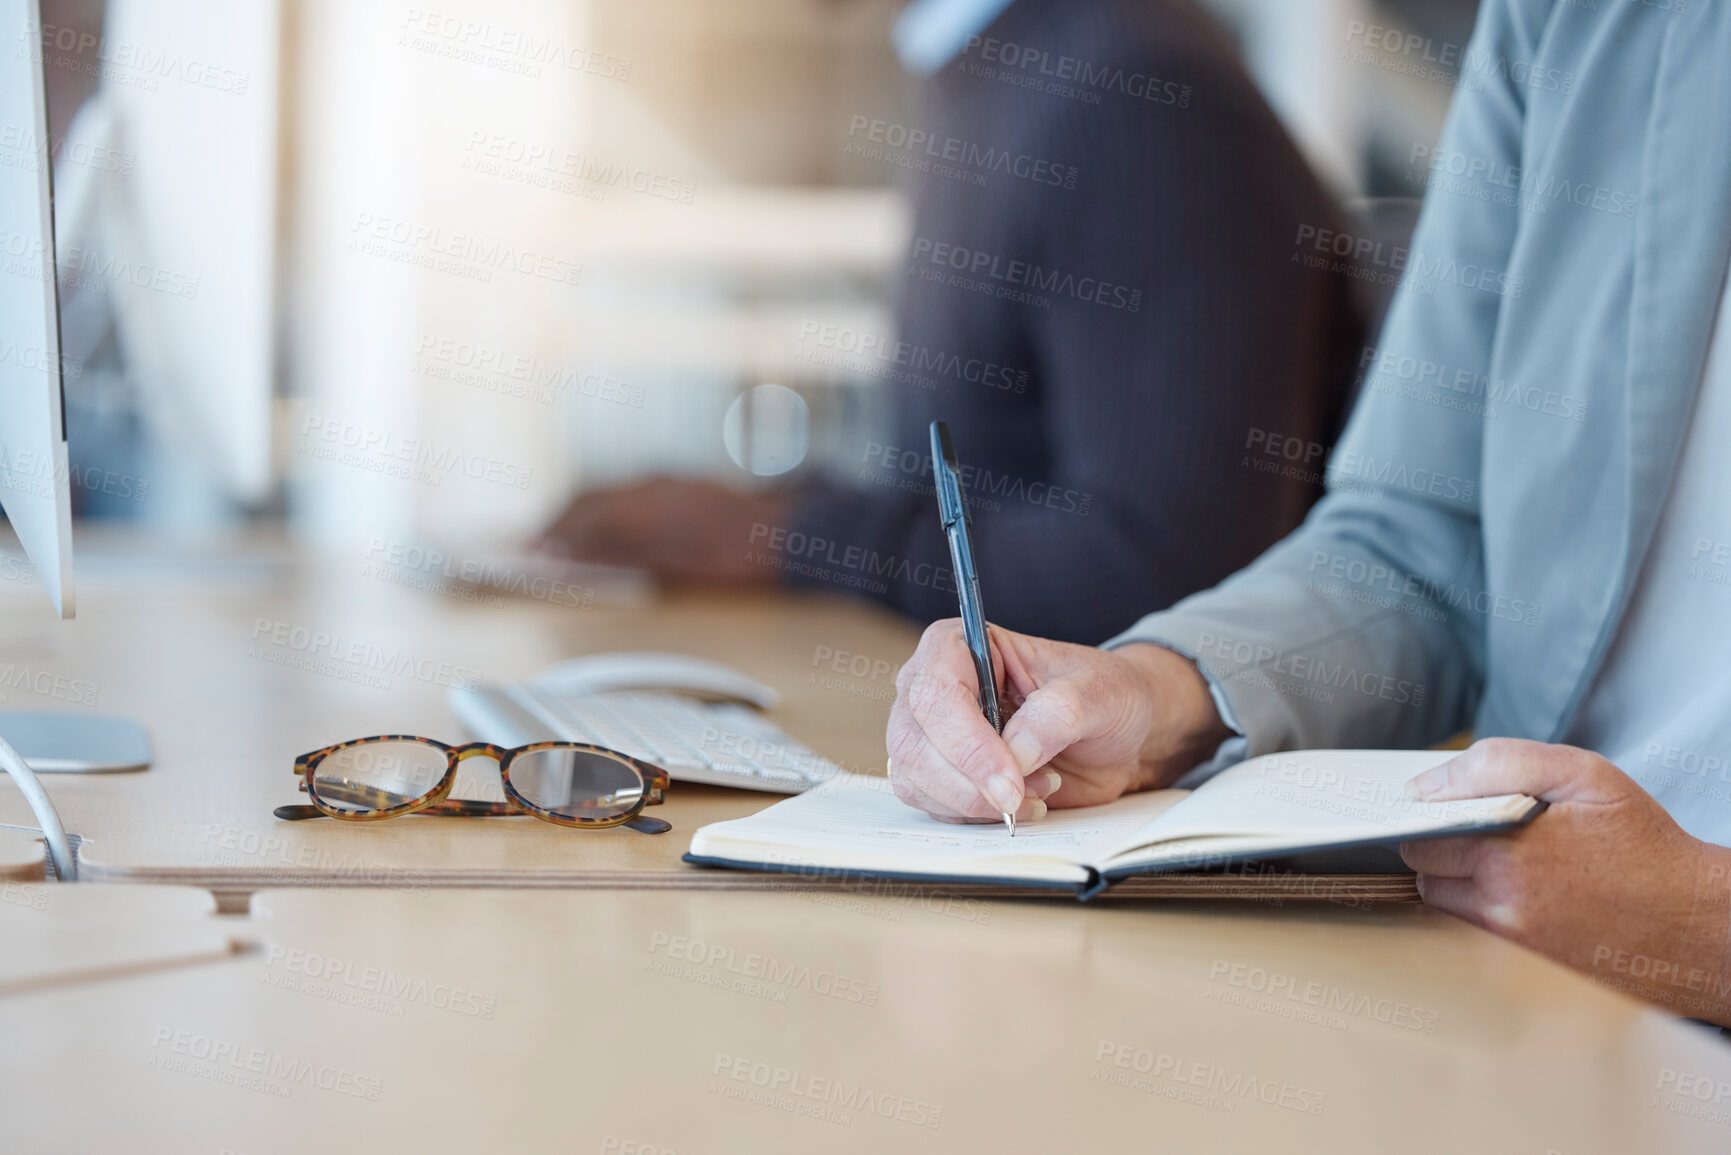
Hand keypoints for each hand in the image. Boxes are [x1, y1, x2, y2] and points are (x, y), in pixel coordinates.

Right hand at [536, 478, 787, 586]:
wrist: (783, 533)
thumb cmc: (732, 556)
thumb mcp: (669, 567)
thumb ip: (617, 557)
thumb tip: (573, 555)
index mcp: (639, 507)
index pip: (578, 520)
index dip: (550, 538)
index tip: (528, 550)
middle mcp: (648, 487)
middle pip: (586, 500)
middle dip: (557, 520)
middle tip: (535, 540)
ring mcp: (665, 482)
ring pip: (608, 491)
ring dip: (581, 511)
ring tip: (564, 532)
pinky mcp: (681, 484)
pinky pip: (630, 489)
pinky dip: (609, 506)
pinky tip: (609, 521)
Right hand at [884, 621, 1230, 823]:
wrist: (1113, 735)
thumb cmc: (1102, 695)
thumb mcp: (1097, 692)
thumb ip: (1058, 714)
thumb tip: (1015, 752)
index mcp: (958, 645)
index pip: (937, 693)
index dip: (968, 743)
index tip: (1011, 780)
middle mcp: (931, 686)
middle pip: (914, 743)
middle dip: (969, 783)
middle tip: (1023, 797)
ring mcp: (927, 733)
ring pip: (916, 780)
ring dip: (976, 801)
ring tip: (1037, 788)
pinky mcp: (937, 775)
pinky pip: (933, 806)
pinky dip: (976, 816)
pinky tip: (1020, 801)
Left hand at [1402, 738, 1730, 1024]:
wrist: (1697, 924)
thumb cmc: (1641, 842)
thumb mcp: (1583, 775)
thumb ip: (1498, 763)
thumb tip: (1426, 783)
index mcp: (1509, 855)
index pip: (1419, 833)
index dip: (1432, 814)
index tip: (1447, 807)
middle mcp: (1502, 906)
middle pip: (1424, 870)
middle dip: (1442, 846)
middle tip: (1483, 831)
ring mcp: (1509, 945)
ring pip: (1443, 903)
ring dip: (1458, 881)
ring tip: (1505, 862)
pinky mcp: (1519, 971)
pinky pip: (1471, 931)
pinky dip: (1481, 909)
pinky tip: (1519, 893)